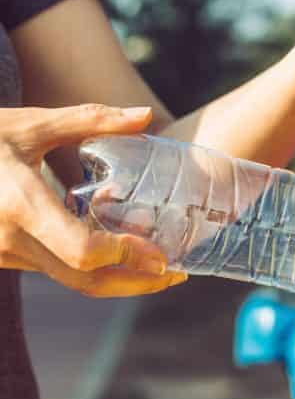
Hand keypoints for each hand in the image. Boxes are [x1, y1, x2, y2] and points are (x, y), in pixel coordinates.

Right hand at [0, 104, 186, 296]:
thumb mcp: (29, 124)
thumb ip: (90, 119)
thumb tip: (144, 115)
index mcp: (21, 204)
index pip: (83, 250)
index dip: (125, 257)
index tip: (160, 254)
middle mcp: (13, 238)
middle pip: (86, 280)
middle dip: (136, 283)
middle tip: (173, 272)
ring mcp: (6, 253)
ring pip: (72, 282)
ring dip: (118, 281)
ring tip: (157, 267)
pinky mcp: (6, 258)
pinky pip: (56, 271)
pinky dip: (92, 270)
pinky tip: (120, 254)